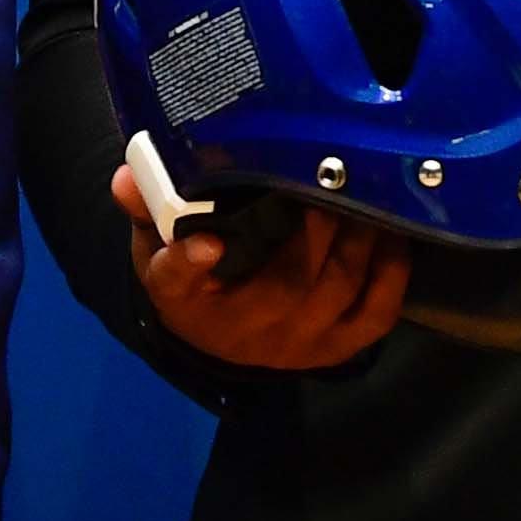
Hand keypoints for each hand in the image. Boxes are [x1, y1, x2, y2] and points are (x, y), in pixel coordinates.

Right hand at [114, 156, 405, 369]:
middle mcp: (242, 333)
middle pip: (285, 283)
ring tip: (369, 189)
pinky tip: (392, 230)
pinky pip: (375, 313)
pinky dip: (391, 271)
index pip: (178, 283)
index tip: (203, 242)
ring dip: (358, 237)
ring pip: (337, 291)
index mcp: (185, 301)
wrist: (218, 335)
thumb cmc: (192, 277)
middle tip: (331, 171)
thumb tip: (128, 174)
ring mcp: (295, 346)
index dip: (188, 263)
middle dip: (315, 224)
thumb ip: (147, 206)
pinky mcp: (337, 349)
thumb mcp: (156, 243)